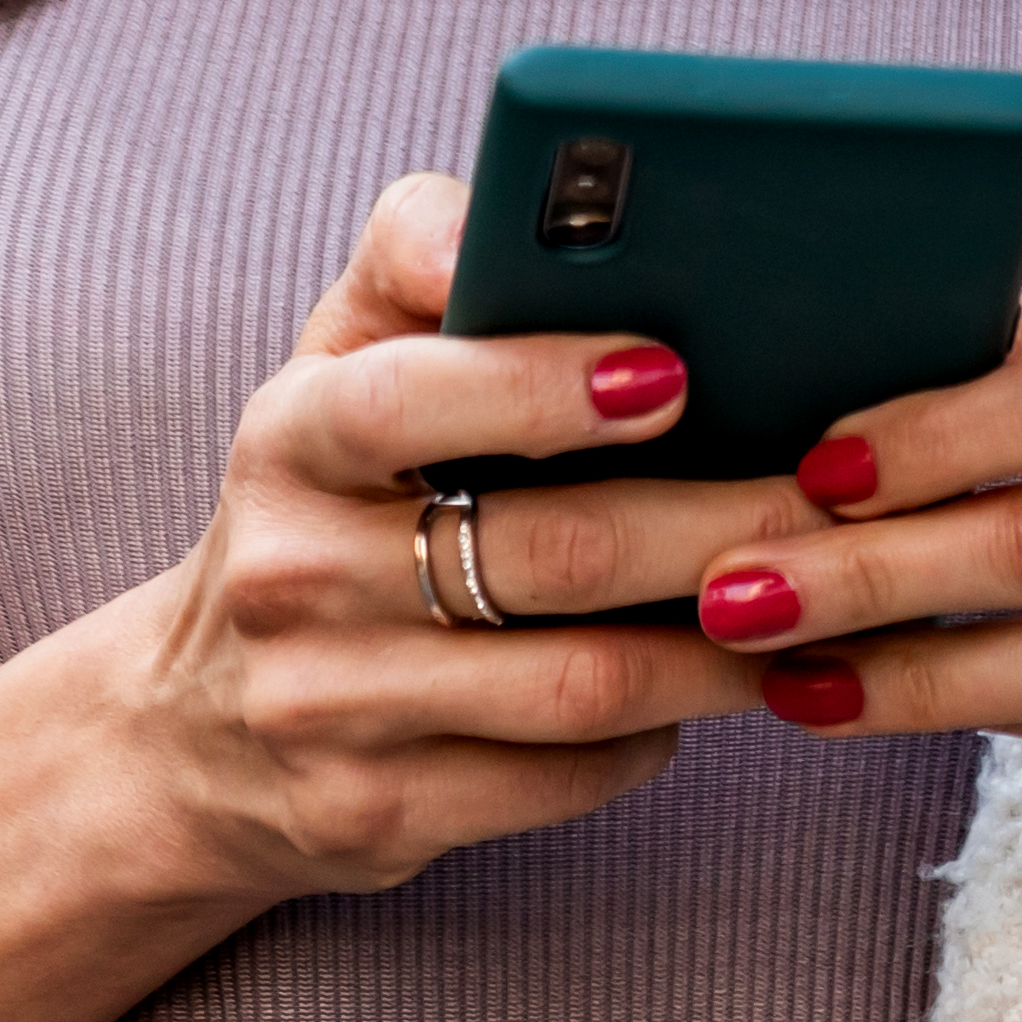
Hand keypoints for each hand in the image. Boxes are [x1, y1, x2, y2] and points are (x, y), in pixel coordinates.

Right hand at [71, 170, 798, 903]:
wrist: (189, 732)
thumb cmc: (326, 496)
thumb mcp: (339, 361)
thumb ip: (417, 251)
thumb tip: (511, 206)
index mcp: (290, 436)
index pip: (408, 398)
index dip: (544, 387)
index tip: (670, 373)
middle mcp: (292, 574)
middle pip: (550, 552)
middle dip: (717, 522)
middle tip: (833, 496)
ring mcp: (329, 708)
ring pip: (581, 683)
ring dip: (721, 643)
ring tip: (813, 592)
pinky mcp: (374, 815)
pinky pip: (562, 776)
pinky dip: (660, 733)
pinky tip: (713, 684)